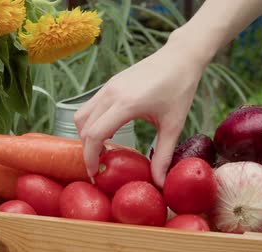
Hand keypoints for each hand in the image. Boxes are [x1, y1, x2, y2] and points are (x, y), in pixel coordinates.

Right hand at [74, 39, 207, 187]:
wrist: (180, 57)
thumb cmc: (179, 89)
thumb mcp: (174, 125)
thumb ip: (163, 155)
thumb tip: (159, 184)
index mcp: (126, 104)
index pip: (94, 135)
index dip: (90, 158)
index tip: (96, 174)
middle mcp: (111, 94)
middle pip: (83, 127)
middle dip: (86, 150)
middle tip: (99, 167)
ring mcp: (108, 86)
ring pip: (81, 115)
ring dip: (86, 135)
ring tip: (102, 150)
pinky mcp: (110, 83)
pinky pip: (90, 106)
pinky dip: (91, 122)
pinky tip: (109, 132)